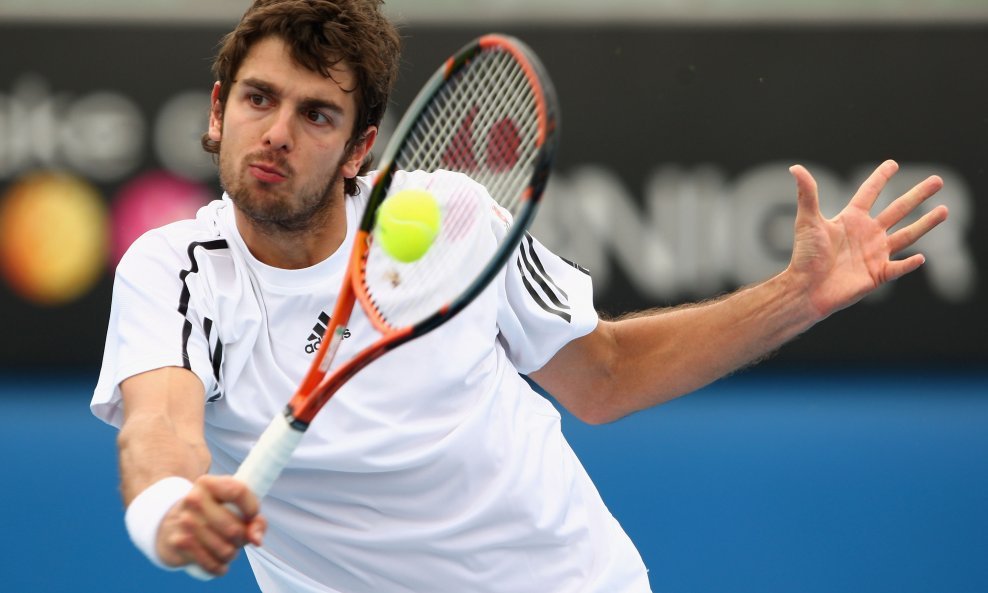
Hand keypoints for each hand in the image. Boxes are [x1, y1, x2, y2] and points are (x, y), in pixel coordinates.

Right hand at [155, 475, 265, 575]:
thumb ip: (255, 520)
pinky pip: (212, 565)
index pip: (239, 492)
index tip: (252, 515)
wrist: (173, 524)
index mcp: (208, 483)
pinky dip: (220, 567)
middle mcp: (193, 499)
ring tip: (226, 546)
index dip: (252, 508)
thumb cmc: (214, 514)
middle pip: (234, 529)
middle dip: (242, 538)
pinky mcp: (178, 544)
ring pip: (225, 550)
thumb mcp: (234, 506)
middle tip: (237, 535)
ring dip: (231, 553)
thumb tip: (256, 540)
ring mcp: (184, 522)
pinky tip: (218, 560)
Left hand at [787, 159, 947, 317]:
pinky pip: (898, 267)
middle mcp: (867, 234)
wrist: (806, 288)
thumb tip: (796, 168)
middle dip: (917, 195)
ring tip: (944, 210)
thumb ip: (807, 194)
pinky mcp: (877, 274)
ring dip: (925, 223)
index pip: (869, 193)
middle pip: (898, 209)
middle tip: (937, 180)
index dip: (880, 178)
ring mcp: (874, 254)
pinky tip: (921, 257)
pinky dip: (909, 264)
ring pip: (907, 235)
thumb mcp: (807, 221)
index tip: (893, 163)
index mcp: (851, 219)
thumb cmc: (804, 256)